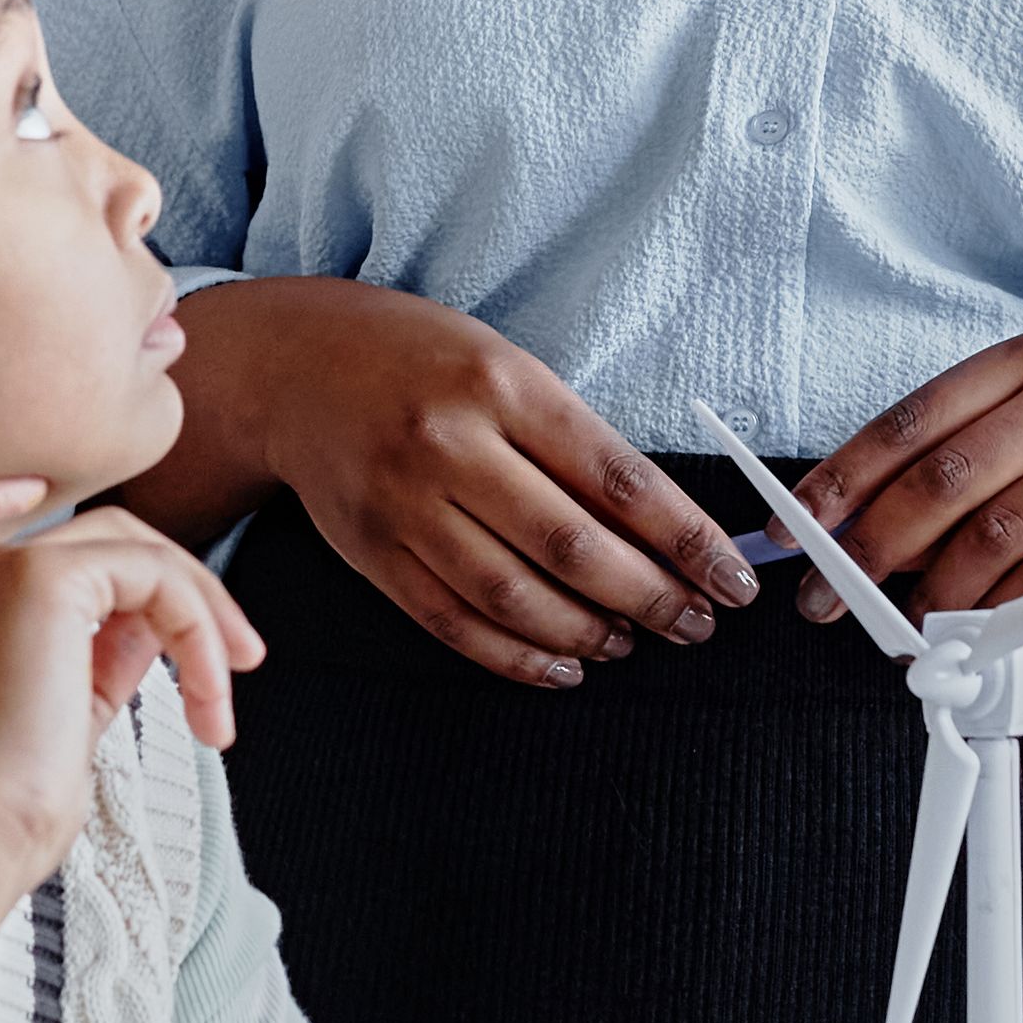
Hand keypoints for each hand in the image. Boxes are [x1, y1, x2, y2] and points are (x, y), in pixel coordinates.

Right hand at [0, 479, 258, 881]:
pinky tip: (210, 695)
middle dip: (182, 590)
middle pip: (100, 540)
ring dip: (203, 619)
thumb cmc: (12, 804)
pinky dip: (199, 633)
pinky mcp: (45, 578)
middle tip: (239, 660)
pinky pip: (157, 577)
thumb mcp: (68, 711)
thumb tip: (159, 622)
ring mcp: (4, 569)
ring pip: (139, 553)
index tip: (30, 489)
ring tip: (226, 696)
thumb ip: (103, 653)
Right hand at [162, 277, 755, 689]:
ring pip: (512, 596)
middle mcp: (450, 445)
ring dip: (587, 633)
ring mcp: (403, 504)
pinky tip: (562, 662)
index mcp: (501, 386)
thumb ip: (575, 439)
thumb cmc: (418, 360)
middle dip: (650, 597)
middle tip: (694, 623)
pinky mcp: (372, 552)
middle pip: (571, 547)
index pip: (618, 479)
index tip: (730, 577)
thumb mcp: (506, 364)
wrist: (293, 367)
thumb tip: (664, 526)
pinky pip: (452, 623)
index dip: (686, 540)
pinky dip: (516, 656)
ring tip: (631, 641)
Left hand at [796, 331, 1022, 715]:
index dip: (843, 481)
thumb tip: (868, 518)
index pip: (912, 421)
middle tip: (833, 598)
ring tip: (908, 629)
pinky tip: (978, 632)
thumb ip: (981, 452)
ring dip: (934, 597)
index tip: (797, 530)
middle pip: (940, 482)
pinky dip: (1001, 616)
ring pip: (991, 538)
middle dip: (870, 550)